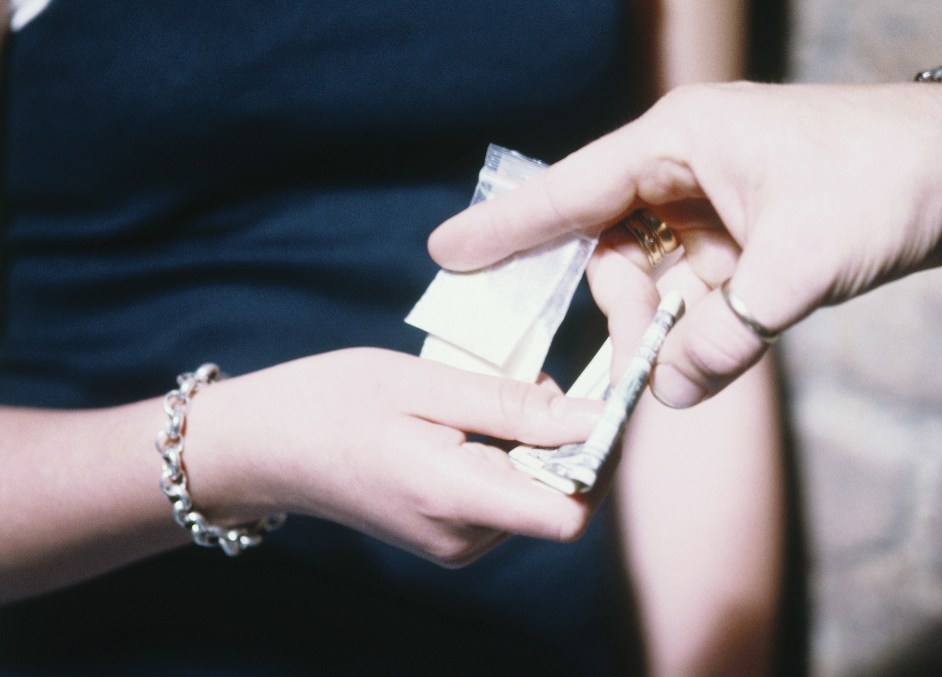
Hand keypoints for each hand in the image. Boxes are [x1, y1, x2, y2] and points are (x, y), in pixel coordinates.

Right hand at [189, 348, 602, 566]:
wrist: (266, 446)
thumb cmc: (332, 403)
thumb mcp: (424, 383)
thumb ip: (512, 405)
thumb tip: (592, 416)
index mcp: (455, 498)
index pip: (571, 511)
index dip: (600, 459)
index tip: (598, 404)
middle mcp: (462, 538)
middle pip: (561, 501)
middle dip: (569, 440)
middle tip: (537, 379)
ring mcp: (455, 546)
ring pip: (537, 498)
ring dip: (538, 445)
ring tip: (490, 396)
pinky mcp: (449, 538)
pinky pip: (508, 500)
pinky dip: (512, 459)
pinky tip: (476, 421)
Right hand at [428, 79, 941, 406]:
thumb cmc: (882, 180)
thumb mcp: (803, 263)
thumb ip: (728, 335)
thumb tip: (667, 392)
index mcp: (679, 141)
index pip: (572, 188)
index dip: (507, 226)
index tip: (448, 252)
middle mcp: (682, 169)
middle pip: (611, 248)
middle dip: (623, 311)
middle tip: (639, 364)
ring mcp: (710, 206)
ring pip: (653, 278)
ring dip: (666, 328)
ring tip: (698, 359)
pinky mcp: (739, 237)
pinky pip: (692, 291)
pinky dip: (699, 328)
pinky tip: (715, 350)